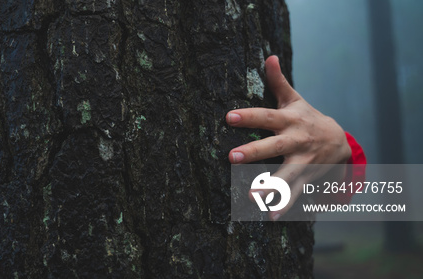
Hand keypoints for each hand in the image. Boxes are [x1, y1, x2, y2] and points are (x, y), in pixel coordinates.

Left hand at [226, 55, 351, 219]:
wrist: (340, 142)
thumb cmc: (307, 117)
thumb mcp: (295, 99)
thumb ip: (278, 82)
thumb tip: (269, 56)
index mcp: (289, 120)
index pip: (266, 116)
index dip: (248, 116)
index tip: (228, 117)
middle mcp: (296, 141)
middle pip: (274, 146)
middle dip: (254, 152)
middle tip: (232, 157)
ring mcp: (303, 162)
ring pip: (286, 175)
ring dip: (269, 187)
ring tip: (251, 197)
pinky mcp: (307, 179)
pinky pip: (296, 194)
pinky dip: (285, 206)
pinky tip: (271, 217)